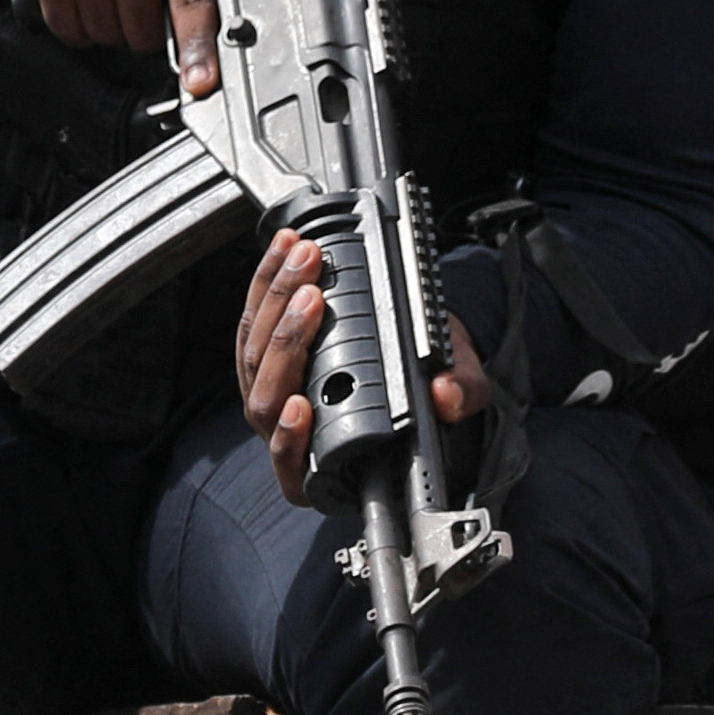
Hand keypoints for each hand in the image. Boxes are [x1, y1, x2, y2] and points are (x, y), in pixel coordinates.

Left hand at [234, 231, 486, 508]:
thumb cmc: (431, 376)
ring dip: (275, 299)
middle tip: (312, 296)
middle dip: (286, 340)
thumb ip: (461, 393)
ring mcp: (272, 389)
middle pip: (266, 395)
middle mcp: (292, 430)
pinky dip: (268, 281)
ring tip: (302, 259)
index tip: (300, 406)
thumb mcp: (460, 383)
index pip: (293, 463)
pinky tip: (284, 250)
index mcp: (330, 460)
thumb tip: (446, 396)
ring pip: (252, 352)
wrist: (420, 340)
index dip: (288, 439)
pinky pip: (252, 319)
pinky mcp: (264, 350)